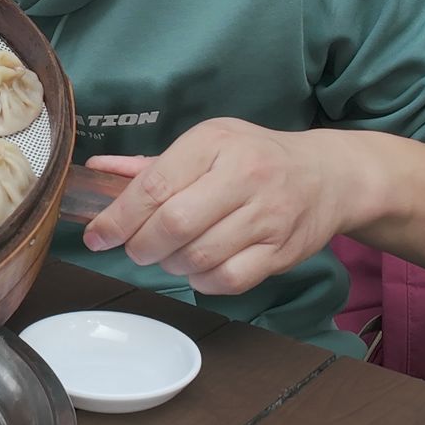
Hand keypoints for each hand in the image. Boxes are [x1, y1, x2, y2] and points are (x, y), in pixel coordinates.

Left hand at [80, 118, 369, 296]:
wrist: (328, 175)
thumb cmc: (256, 157)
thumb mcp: (207, 144)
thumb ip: (152, 165)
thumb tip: (96, 173)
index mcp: (215, 143)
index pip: (155, 185)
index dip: (118, 217)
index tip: (98, 235)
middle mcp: (244, 176)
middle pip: (174, 225)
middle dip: (141, 246)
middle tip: (135, 248)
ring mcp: (267, 215)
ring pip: (199, 257)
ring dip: (171, 264)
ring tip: (170, 254)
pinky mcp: (282, 251)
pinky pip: (229, 279)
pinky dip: (204, 282)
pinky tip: (201, 268)